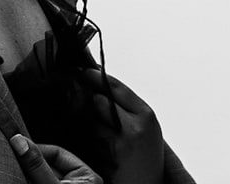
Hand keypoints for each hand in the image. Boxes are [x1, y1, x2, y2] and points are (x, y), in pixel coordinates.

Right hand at [9, 134, 103, 183]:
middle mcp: (79, 182)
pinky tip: (17, 176)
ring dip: (29, 173)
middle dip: (31, 163)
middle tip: (12, 158)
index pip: (58, 153)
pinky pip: (41, 182)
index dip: (36, 150)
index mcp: (88, 177)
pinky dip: (30, 180)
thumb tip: (18, 140)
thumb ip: (37, 165)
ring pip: (42, 175)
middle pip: (48, 165)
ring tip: (14, 168)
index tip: (18, 148)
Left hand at [80, 69, 163, 183]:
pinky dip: (89, 139)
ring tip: (101, 135)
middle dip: (90, 101)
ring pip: (92, 119)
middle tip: (85, 103)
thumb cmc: (145, 157)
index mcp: (147, 115)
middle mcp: (135, 126)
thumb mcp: (144, 127)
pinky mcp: (109, 155)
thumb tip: (99, 81)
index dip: (96, 76)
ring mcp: (121, 141)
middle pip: (100, 100)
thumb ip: (126, 107)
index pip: (116, 87)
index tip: (82, 71)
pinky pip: (89, 138)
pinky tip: (98, 148)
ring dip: (89, 123)